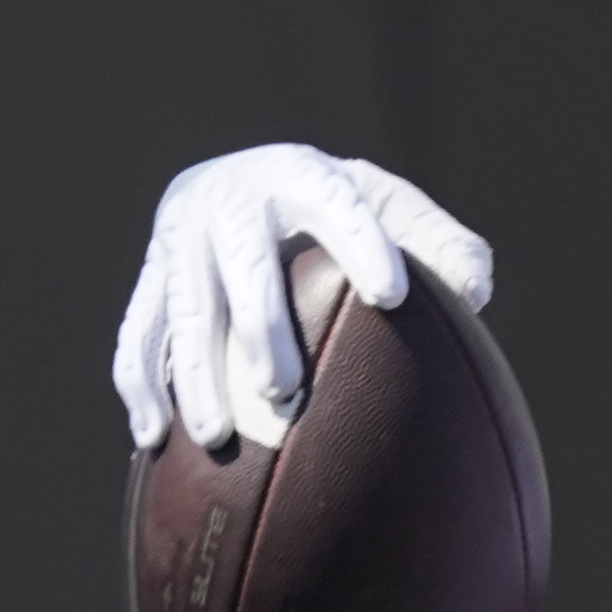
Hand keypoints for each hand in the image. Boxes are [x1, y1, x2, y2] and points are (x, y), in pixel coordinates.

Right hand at [111, 145, 493, 449]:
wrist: (249, 183)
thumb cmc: (342, 214)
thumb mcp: (393, 210)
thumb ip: (443, 247)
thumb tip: (472, 291)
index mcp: (302, 175)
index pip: (339, 207)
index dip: (364, 246)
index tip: (393, 296)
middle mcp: (231, 197)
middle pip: (246, 266)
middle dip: (260, 328)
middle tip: (283, 389)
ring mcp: (182, 235)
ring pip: (184, 308)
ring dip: (194, 373)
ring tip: (216, 435)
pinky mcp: (151, 273)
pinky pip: (139, 331)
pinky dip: (142, 382)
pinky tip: (152, 435)